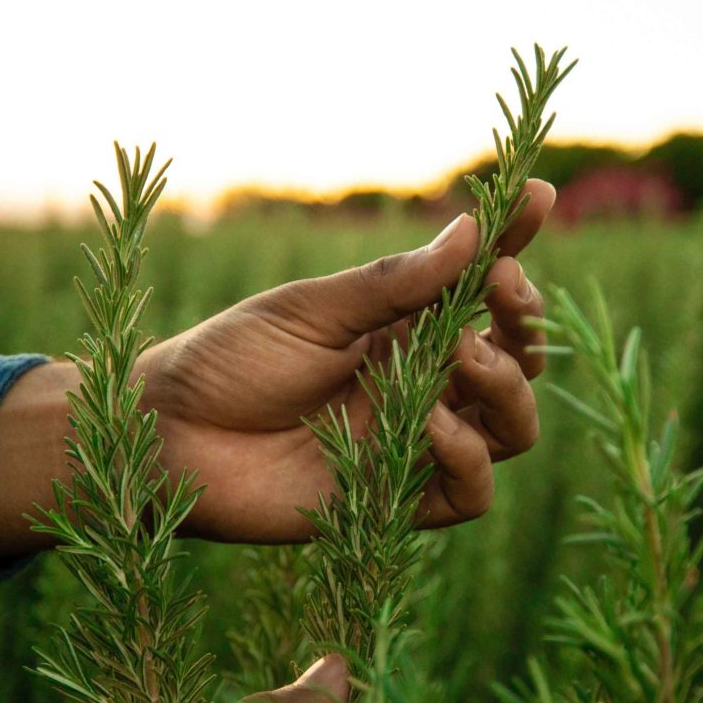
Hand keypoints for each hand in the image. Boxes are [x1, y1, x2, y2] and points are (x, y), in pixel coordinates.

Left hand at [142, 179, 554, 540]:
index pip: (482, 287)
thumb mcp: (312, 309)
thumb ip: (395, 282)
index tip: (535, 202)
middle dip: (524, 324)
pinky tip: (431, 423)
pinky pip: (469, 493)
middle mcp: (423, 384)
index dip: (516, 245)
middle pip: (518, 362)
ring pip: (511, 428)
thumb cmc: (230, 360)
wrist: (167, 435)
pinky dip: (466, 457)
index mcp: (405, 328)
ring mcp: (415, 445)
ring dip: (506, 387)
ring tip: (465, 357)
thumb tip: (472, 229)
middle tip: (499, 290)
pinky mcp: (396, 500)